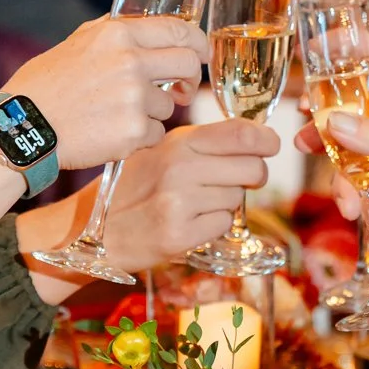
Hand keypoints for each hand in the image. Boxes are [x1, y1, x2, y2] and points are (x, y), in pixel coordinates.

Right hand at [7, 15, 207, 169]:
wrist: (23, 128)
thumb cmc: (45, 87)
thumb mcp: (76, 43)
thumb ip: (112, 33)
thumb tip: (143, 25)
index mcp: (118, 34)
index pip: (179, 30)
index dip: (197, 43)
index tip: (199, 54)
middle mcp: (131, 62)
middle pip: (188, 64)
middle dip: (190, 79)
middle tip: (182, 91)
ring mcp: (134, 98)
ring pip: (170, 105)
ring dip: (154, 113)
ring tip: (119, 117)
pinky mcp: (134, 132)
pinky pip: (157, 134)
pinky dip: (141, 138)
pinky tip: (113, 135)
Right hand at [102, 119, 279, 270]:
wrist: (97, 228)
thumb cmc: (135, 186)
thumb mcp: (163, 150)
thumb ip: (204, 143)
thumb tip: (257, 138)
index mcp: (178, 141)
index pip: (241, 134)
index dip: (266, 140)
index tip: (271, 146)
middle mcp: (180, 167)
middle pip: (252, 168)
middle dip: (253, 176)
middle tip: (238, 181)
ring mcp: (179, 202)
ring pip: (238, 198)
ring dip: (227, 203)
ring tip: (198, 203)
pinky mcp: (179, 234)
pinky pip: (223, 225)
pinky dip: (214, 225)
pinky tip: (192, 222)